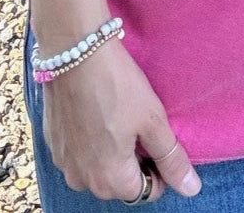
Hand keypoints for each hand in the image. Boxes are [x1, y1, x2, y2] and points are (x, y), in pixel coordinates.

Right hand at [42, 38, 201, 202]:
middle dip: (134, 164)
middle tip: (143, 128)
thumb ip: (171, 159)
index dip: (159, 171)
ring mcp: (63, 162)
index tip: (162, 144)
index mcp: (110, 179)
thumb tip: (191, 188)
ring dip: (111, 155)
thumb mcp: (153, 120)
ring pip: (96, 170)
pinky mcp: (52, 142)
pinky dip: (91, 143)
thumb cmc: (117, 85)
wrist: (75, 51)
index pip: (144, 192)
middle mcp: (82, 179)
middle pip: (118, 184)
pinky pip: (78, 154)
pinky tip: (99, 114)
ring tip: (121, 119)